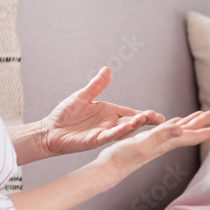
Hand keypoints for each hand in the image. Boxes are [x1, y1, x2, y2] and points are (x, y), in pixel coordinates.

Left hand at [42, 67, 164, 155]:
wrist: (50, 130)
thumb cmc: (65, 114)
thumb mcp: (82, 96)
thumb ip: (96, 86)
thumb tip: (108, 70)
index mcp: (109, 113)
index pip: (132, 113)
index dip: (145, 115)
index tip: (159, 116)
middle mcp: (110, 123)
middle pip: (132, 123)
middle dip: (146, 121)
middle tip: (159, 119)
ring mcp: (103, 132)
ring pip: (123, 130)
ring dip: (134, 125)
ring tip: (145, 119)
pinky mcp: (94, 140)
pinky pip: (109, 135)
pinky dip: (118, 131)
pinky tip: (127, 127)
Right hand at [96, 111, 209, 180]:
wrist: (108, 169)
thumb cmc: (122, 158)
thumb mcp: (143, 144)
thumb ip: (161, 136)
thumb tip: (179, 129)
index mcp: (166, 143)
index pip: (192, 136)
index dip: (209, 133)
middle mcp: (164, 144)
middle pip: (188, 132)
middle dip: (202, 124)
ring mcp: (155, 144)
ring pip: (177, 131)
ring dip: (189, 123)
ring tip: (198, 115)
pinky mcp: (146, 142)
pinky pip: (164, 131)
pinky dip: (172, 125)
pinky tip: (172, 123)